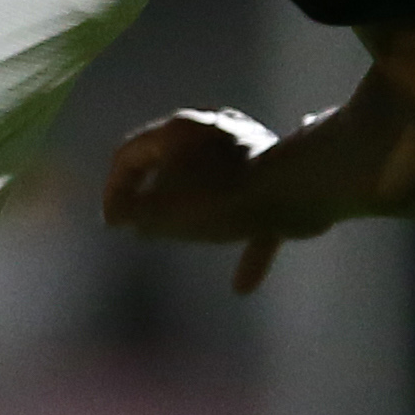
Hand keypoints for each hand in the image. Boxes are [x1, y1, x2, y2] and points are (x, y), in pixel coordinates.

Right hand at [101, 108, 317, 294]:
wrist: (300, 188)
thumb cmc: (224, 196)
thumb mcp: (166, 210)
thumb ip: (137, 214)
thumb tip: (124, 218)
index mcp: (175, 130)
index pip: (128, 156)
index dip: (114, 191)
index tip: (114, 224)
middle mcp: (209, 129)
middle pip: (169, 163)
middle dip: (156, 197)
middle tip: (146, 226)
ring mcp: (247, 148)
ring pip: (210, 184)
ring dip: (198, 215)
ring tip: (190, 240)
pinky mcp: (277, 173)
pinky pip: (252, 207)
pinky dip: (242, 239)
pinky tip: (241, 285)